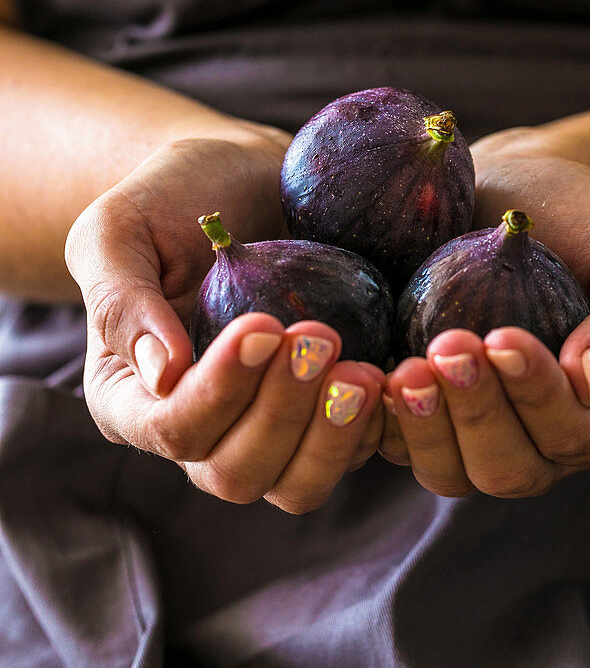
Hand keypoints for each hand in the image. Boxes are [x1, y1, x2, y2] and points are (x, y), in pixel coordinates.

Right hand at [66, 135, 383, 511]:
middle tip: (320, 337)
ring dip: (333, 436)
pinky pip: (351, 453)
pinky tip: (392, 375)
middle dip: (282, 414)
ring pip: (296, 486)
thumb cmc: (168, 199)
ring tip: (362, 371)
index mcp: (130, 397)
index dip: (221, 390)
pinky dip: (375, 426)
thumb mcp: (119, 231)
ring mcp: (262, 429)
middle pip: (235, 474)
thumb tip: (161, 374)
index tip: (265, 324)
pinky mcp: (320, 415)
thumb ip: (122, 301)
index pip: (172, 429)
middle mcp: (197, 429)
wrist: (240, 181)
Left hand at [378, 133, 589, 496]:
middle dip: (476, 415)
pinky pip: (395, 447)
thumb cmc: (585, 221)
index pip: (575, 435)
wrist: (517, 198)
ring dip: (423, 428)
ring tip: (402, 370)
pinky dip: (378, 423)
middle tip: (446, 348)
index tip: (502, 337)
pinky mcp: (423, 419)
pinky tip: (363, 378)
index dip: (537, 397)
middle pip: (509, 471)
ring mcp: (479, 438)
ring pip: (449, 473)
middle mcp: (546, 444)